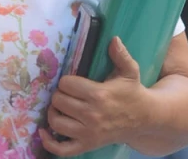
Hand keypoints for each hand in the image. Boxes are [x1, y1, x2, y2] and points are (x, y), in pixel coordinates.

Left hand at [40, 37, 151, 155]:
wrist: (144, 119)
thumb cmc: (133, 92)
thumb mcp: (130, 71)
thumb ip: (120, 55)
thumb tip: (112, 39)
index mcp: (98, 94)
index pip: (66, 84)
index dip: (66, 80)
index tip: (72, 81)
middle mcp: (91, 115)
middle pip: (58, 101)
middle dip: (60, 94)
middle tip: (66, 93)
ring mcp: (88, 133)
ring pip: (56, 121)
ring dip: (54, 112)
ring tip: (60, 106)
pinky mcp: (87, 145)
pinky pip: (61, 149)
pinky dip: (48, 142)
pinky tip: (43, 132)